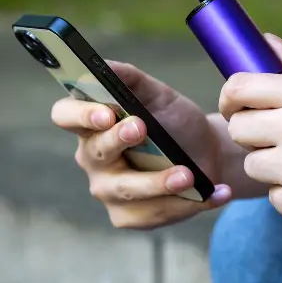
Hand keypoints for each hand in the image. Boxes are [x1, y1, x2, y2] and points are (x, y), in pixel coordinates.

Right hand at [52, 62, 230, 229]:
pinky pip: (154, 214)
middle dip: (118, 140)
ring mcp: (108, 191)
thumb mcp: (159, 95)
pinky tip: (216, 193)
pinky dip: (188, 204)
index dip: (80, 114)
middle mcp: (93, 158)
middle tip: (141, 128)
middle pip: (95, 153)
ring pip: (127, 190)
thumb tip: (105, 65)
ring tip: (189, 175)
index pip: (65, 115)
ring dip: (159, 183)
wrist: (207, 153)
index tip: (105, 112)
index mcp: (92, 123)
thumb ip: (131, 78)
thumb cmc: (175, 121)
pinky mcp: (129, 216)